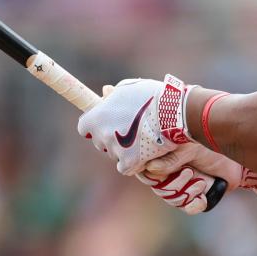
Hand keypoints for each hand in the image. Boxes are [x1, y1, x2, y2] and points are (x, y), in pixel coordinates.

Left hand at [76, 75, 193, 175]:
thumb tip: (105, 92)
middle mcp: (102, 134)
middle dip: (111, 137)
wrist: (172, 111)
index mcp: (97, 116)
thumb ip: (113, 94)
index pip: (84, 127)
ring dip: (123, 150)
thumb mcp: (128, 88)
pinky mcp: (129, 161)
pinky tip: (142, 154)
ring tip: (140, 140)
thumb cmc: (150, 96)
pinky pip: (125, 167)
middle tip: (127, 131)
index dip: (95, 126)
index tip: (105, 124)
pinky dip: (132, 164)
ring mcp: (115, 149)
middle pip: (100, 141)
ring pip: (114, 154)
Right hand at [140, 143, 256, 214]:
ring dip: (188, 193)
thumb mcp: (188, 148)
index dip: (154, 179)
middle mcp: (168, 173)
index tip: (166, 173)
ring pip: (174, 200)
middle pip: (161, 190)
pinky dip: (195, 204)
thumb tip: (151, 169)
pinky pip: (188, 207)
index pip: (147, 175)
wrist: (233, 154)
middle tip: (190, 173)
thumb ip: (171, 159)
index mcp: (161, 158)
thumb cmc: (208, 143)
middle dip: (176, 186)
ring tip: (201, 182)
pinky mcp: (195, 195)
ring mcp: (182, 185)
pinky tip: (202, 197)